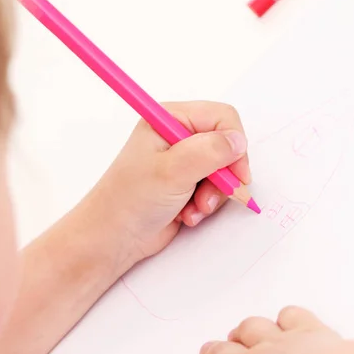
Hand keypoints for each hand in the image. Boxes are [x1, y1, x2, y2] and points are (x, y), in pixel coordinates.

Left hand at [91, 101, 250, 262]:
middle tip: (209, 196)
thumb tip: (238, 142)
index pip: (221, 117)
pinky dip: (205, 205)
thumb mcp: (172, 171)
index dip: (234, 144)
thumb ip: (209, 152)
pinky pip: (214, 190)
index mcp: (170, 119)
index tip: (237, 173)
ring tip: (194, 209)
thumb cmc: (130, 199)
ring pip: (223, 171)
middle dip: (223, 176)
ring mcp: (183, 161)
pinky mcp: (186, 184)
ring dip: (213, 195)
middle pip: (225, 146)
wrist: (114, 236)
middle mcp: (178, 136)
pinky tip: (187, 215)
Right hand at [176, 307, 342, 353]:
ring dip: (242, 332)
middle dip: (213, 353)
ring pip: (250, 330)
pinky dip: (286, 317)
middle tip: (209, 351)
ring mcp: (277, 344)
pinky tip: (285, 321)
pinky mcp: (306, 333)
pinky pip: (290, 316)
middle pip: (221, 353)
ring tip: (238, 334)